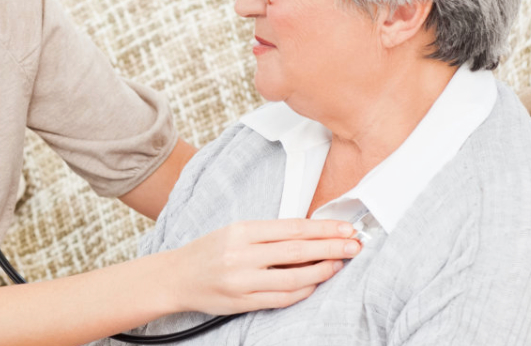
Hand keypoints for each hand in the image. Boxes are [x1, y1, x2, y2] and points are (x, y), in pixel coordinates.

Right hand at [157, 219, 360, 315]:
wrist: (177, 277)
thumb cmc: (209, 251)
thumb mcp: (235, 231)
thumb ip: (269, 233)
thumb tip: (311, 234)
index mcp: (241, 231)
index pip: (292, 228)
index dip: (323, 228)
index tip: (345, 227)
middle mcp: (242, 255)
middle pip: (297, 251)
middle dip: (330, 247)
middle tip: (354, 245)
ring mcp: (242, 281)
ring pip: (293, 278)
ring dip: (321, 271)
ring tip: (339, 264)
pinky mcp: (243, 302)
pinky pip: (281, 298)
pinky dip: (303, 290)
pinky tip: (316, 282)